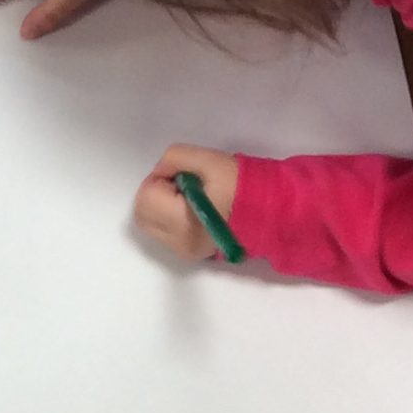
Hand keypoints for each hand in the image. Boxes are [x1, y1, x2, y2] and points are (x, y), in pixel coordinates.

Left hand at [134, 144, 240, 260]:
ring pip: (150, 224)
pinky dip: (168, 218)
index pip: (147, 197)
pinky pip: (164, 233)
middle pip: (142, 214)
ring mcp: (184, 251)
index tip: (182, 175)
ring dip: (160, 206)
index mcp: (183, 222)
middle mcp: (179, 243)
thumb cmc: (240, 184)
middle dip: (155, 193)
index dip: (159, 179)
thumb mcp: (207, 160)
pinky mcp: (189, 254)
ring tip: (188, 197)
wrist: (270, 210)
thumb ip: (173, 158)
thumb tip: (159, 172)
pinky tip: (192, 209)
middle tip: (181, 184)